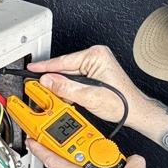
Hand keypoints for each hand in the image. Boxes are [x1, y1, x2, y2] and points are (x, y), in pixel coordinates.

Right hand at [29, 43, 158, 134]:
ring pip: (70, 74)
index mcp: (96, 56)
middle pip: (65, 67)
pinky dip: (70, 87)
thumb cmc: (122, 103)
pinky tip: (66, 95)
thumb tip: (48, 80)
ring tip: (52, 94)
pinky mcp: (96, 72)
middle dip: (53, 79)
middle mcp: (97, 56)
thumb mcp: (89, 97)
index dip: (45, 67)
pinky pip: (77, 78)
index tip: (32, 68)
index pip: (64, 61)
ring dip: (62, 85)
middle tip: (37, 86)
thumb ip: (66, 88)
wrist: (136, 112)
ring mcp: (97, 64)